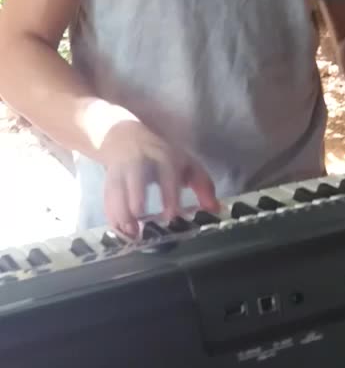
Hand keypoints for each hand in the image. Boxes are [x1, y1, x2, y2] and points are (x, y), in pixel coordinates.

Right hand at [99, 120, 218, 237]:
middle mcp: (140, 160)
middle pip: (135, 176)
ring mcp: (121, 168)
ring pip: (116, 187)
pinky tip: (117, 228)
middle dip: (136, 198)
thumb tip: (215, 209)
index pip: (166, 172)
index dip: (168, 193)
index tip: (171, 215)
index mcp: (163, 156)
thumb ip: (202, 185)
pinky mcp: (108, 177)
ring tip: (129, 232)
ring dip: (120, 211)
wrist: (124, 135)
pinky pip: (106, 195)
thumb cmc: (161, 155)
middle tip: (140, 224)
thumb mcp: (185, 163)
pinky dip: (110, 213)